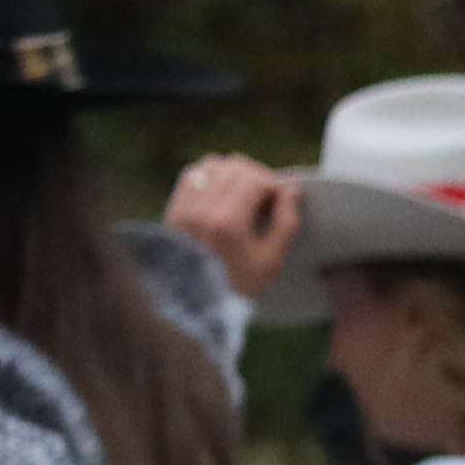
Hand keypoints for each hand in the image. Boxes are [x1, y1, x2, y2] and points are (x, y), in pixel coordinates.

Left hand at [164, 157, 300, 299]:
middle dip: (256, 175)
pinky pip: (193, 174)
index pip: (254, 178)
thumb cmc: (236, 284)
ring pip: (212, 164)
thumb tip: (291, 193)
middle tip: (265, 196)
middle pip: (234, 166)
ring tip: (243, 193)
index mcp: (228, 223)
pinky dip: (211, 176)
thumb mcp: (271, 260)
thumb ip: (286, 223)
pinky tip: (222, 193)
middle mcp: (202, 210)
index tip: (281, 200)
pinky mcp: (174, 208)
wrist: (192, 300)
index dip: (274, 184)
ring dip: (232, 172)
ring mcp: (184, 207)